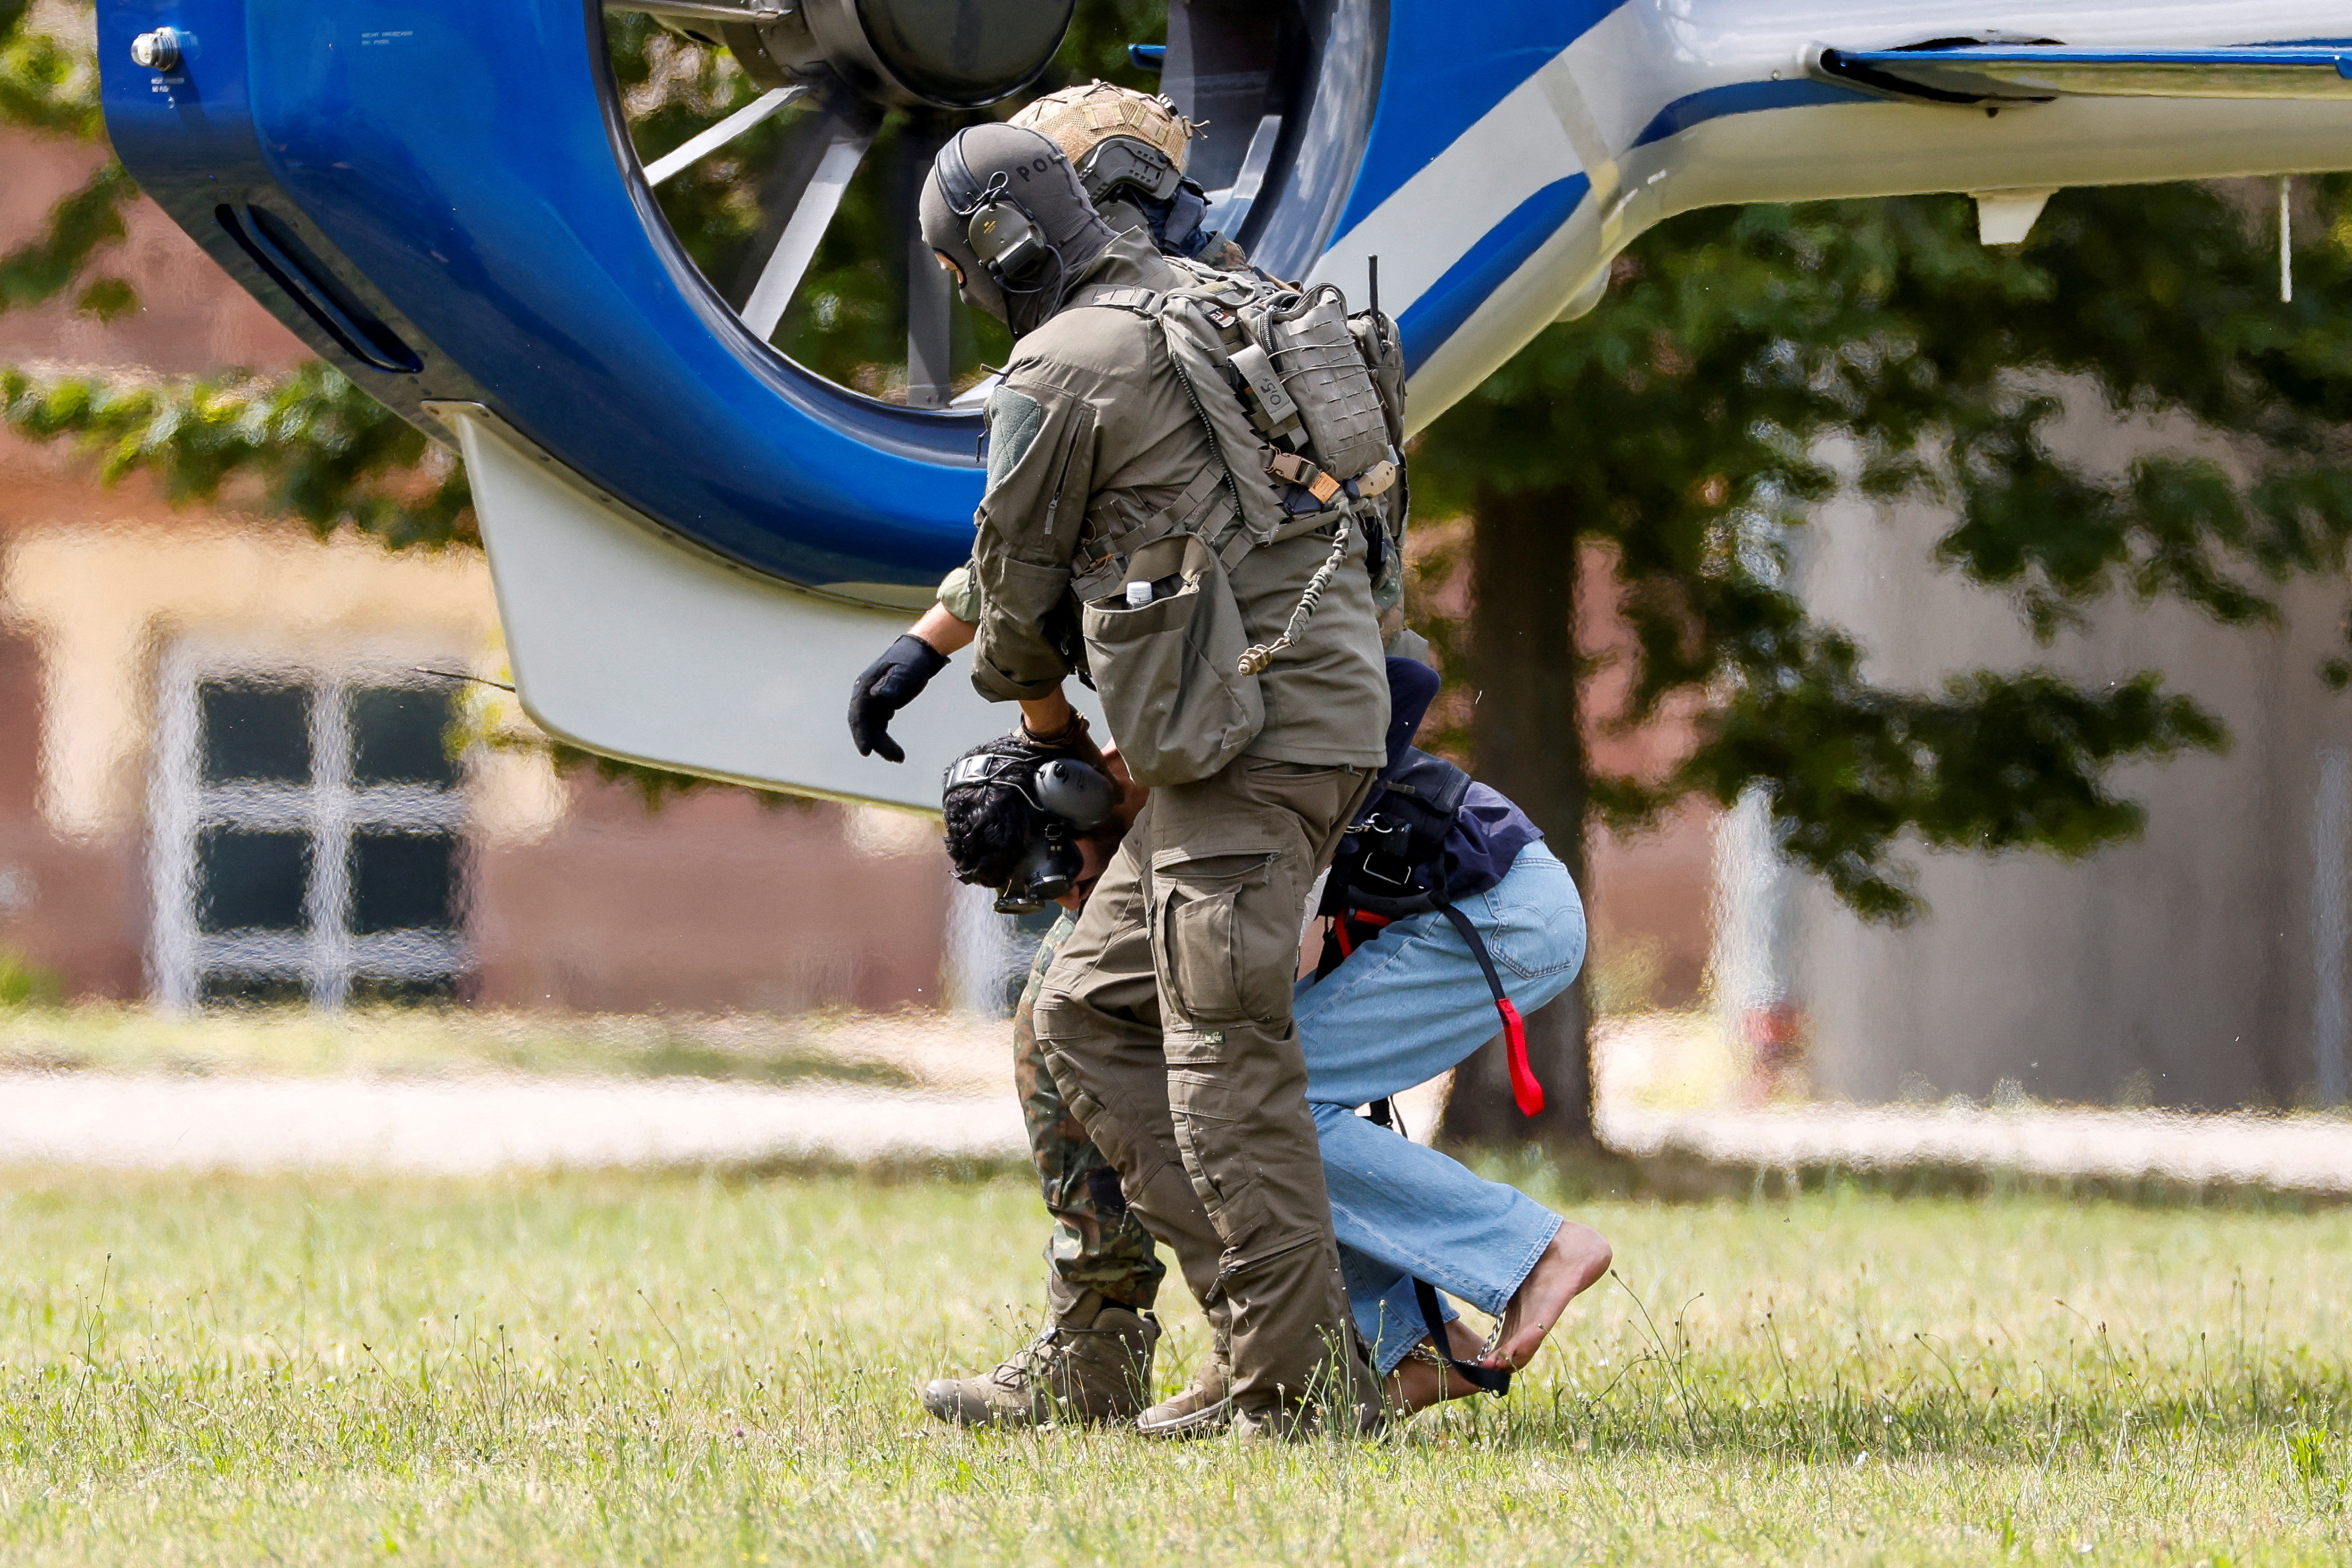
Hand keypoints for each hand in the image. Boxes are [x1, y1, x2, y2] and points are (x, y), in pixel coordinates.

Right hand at [848, 634, 949, 762]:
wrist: (921, 652)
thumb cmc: (912, 659)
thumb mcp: (905, 670)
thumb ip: (893, 682)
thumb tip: (879, 696)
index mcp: (865, 686)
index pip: (858, 714)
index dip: (861, 734)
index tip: (866, 751)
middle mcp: (866, 695)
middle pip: (865, 725)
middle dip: (877, 743)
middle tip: (894, 758)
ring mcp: (873, 701)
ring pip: (873, 728)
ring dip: (883, 744)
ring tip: (899, 758)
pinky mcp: (882, 705)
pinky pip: (880, 726)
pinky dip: (886, 739)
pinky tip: (896, 750)